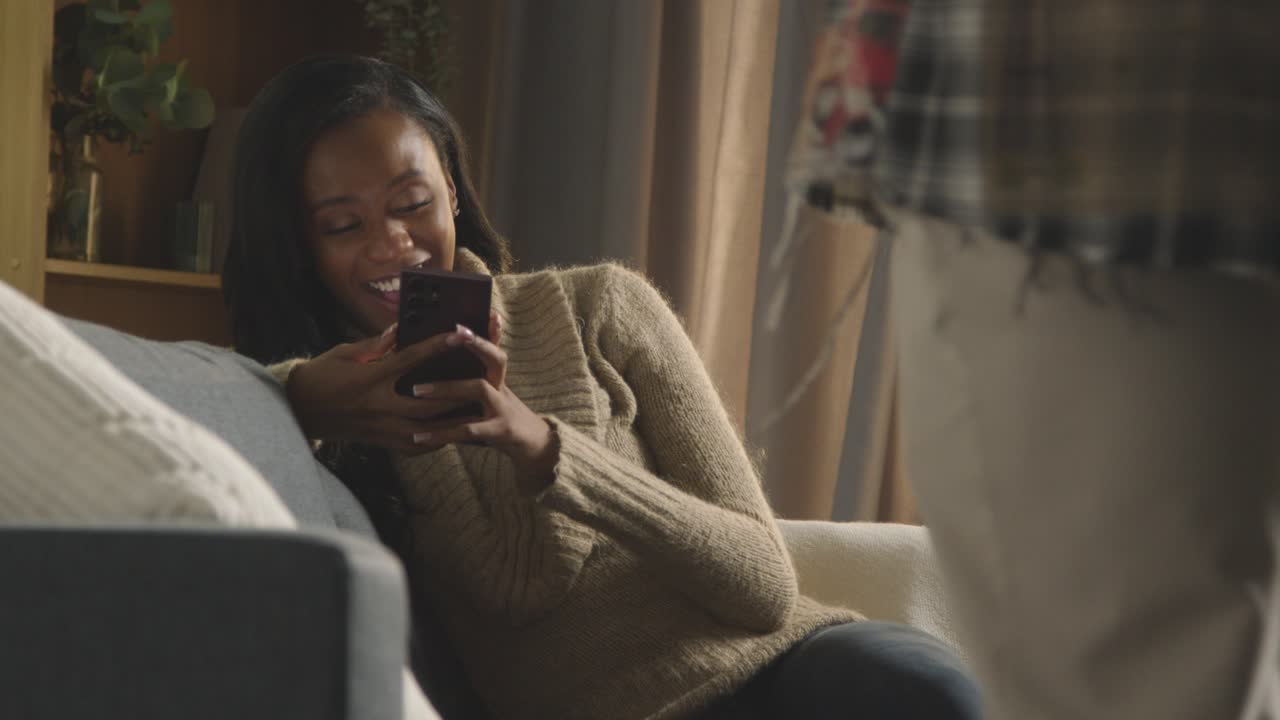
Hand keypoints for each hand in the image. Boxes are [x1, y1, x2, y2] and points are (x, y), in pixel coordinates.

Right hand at [285, 323, 475, 452]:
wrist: (296, 410)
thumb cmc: (320, 376)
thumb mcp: (344, 353)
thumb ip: (375, 346)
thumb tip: (399, 330)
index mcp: (369, 379)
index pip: (409, 360)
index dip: (436, 346)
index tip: (458, 335)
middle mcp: (377, 406)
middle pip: (427, 403)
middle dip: (455, 392)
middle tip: (480, 382)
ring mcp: (379, 428)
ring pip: (425, 430)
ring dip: (451, 422)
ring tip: (475, 411)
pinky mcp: (379, 443)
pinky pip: (414, 447)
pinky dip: (434, 440)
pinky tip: (450, 431)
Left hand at [411, 312, 557, 491]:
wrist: (531, 444)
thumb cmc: (500, 413)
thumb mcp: (491, 391)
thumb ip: (471, 375)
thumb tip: (439, 357)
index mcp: (496, 376)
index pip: (495, 345)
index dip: (491, 329)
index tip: (481, 314)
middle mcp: (502, 387)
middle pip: (496, 358)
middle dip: (476, 344)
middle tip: (452, 335)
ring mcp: (503, 408)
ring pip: (478, 389)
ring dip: (448, 387)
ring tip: (417, 390)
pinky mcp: (498, 431)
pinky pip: (468, 429)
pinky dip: (442, 433)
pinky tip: (419, 435)